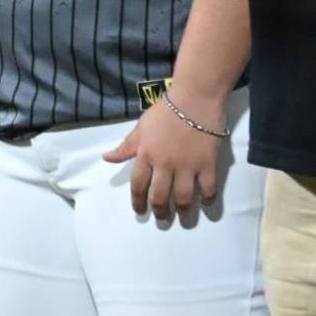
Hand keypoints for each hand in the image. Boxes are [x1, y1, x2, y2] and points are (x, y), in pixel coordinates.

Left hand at [102, 93, 224, 218]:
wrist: (195, 98)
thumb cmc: (166, 111)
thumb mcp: (141, 127)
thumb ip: (126, 146)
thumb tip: (106, 158)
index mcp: (146, 154)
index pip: (138, 185)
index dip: (137, 202)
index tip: (139, 211)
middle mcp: (165, 164)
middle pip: (160, 197)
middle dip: (159, 212)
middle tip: (161, 217)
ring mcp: (187, 166)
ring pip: (183, 198)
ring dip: (182, 211)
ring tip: (182, 214)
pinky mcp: (208, 164)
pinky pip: (208, 189)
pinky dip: (207, 199)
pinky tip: (205, 202)